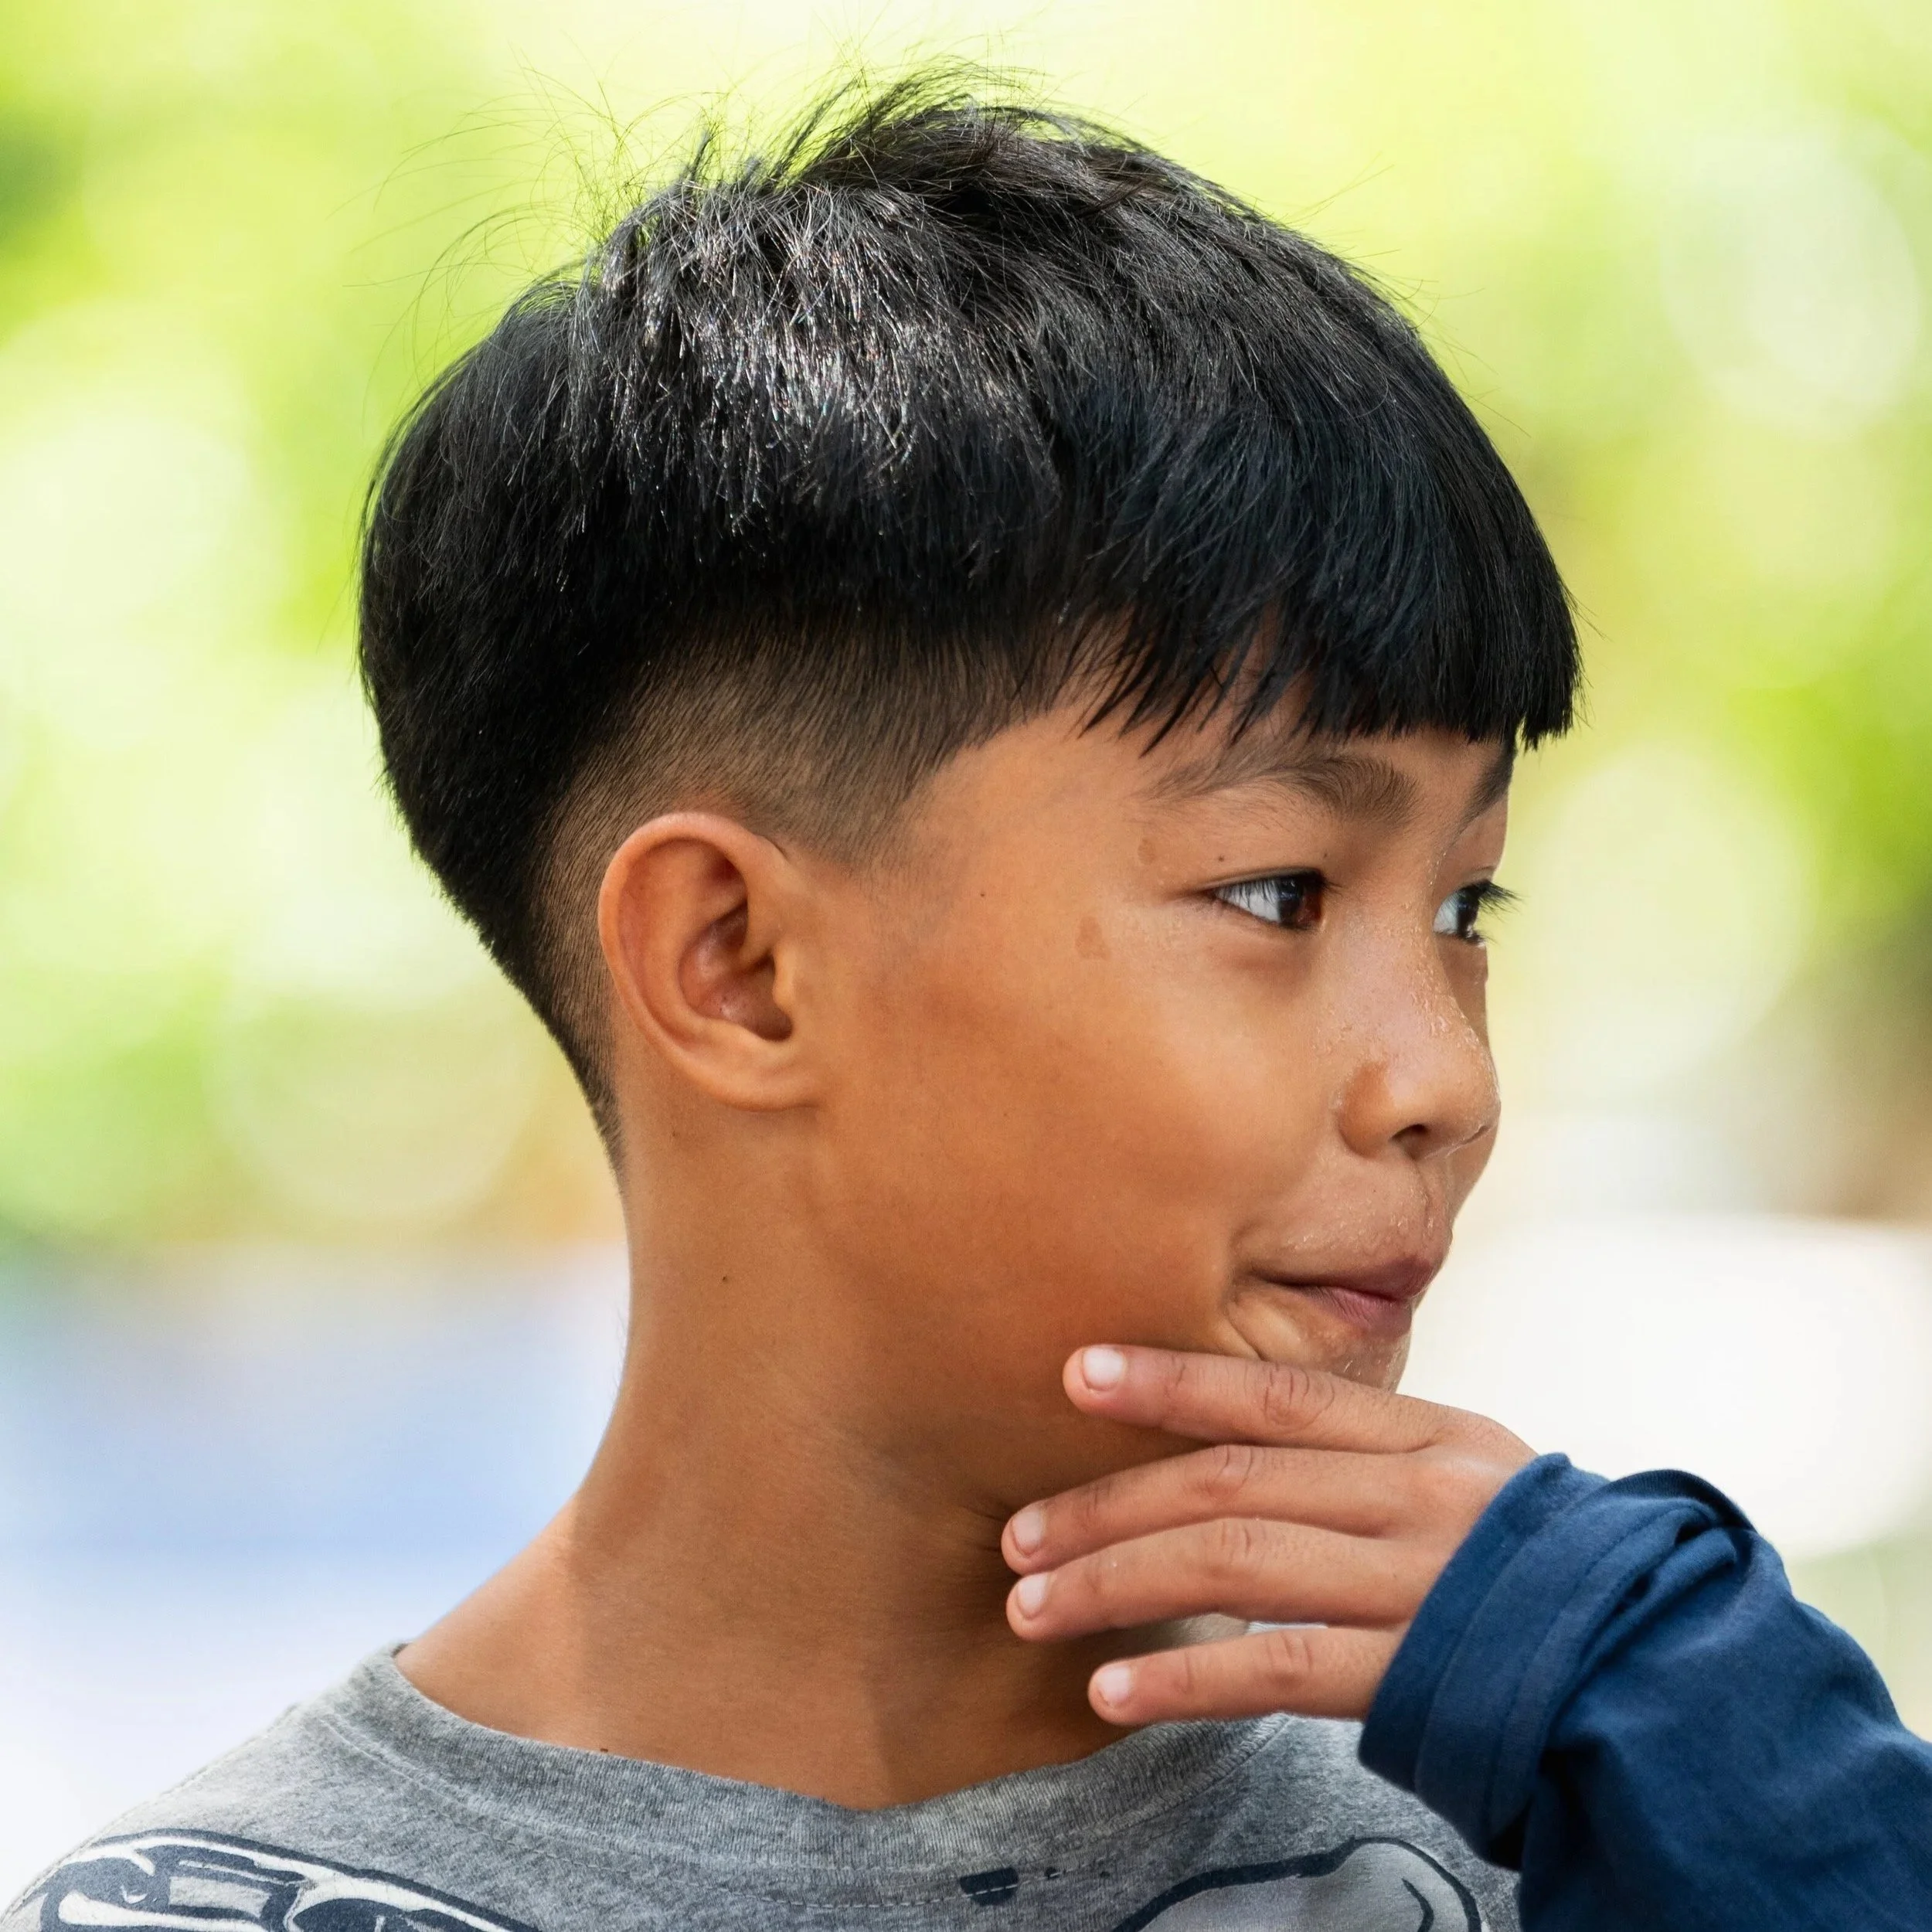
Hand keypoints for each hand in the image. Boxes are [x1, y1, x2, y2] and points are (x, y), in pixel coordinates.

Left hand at [1002, 1345, 1533, 1725]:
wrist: (1660, 1662)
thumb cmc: (1541, 1564)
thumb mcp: (1469, 1474)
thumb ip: (1366, 1454)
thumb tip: (1235, 1444)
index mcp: (1424, 1435)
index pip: (1276, 1396)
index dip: (1171, 1381)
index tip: (1076, 1373)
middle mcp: (1414, 1495)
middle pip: (1229, 1481)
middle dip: (1109, 1505)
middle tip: (1018, 1536)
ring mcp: (1418, 1583)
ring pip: (1236, 1565)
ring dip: (1117, 1583)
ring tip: (1034, 1608)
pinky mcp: (1419, 1674)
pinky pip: (1279, 1670)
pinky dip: (1186, 1678)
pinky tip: (1115, 1689)